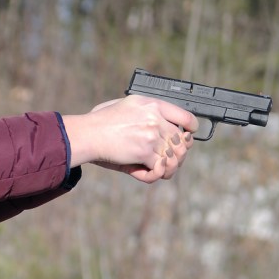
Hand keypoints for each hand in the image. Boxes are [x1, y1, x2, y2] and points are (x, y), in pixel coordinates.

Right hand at [62, 95, 198, 182]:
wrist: (87, 134)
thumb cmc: (99, 121)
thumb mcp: (125, 105)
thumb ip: (144, 112)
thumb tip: (159, 124)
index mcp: (151, 104)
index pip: (185, 116)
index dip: (190, 128)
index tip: (188, 136)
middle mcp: (155, 119)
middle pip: (180, 140)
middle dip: (178, 153)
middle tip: (169, 160)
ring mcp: (151, 136)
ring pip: (174, 157)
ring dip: (168, 167)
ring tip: (160, 170)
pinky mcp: (145, 152)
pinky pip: (160, 168)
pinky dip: (155, 175)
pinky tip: (149, 173)